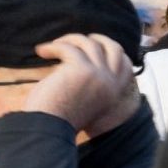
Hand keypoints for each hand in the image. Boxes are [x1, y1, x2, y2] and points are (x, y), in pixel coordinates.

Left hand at [23, 34, 138, 134]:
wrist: (49, 129)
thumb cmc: (58, 118)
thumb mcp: (85, 101)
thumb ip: (92, 84)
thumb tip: (81, 59)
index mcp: (114, 93)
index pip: (125, 64)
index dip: (112, 51)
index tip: (95, 45)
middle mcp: (111, 83)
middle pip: (114, 48)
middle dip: (97, 38)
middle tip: (76, 40)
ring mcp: (99, 75)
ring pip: (88, 44)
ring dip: (69, 40)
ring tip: (53, 46)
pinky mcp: (81, 69)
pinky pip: (68, 48)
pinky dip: (53, 46)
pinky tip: (42, 51)